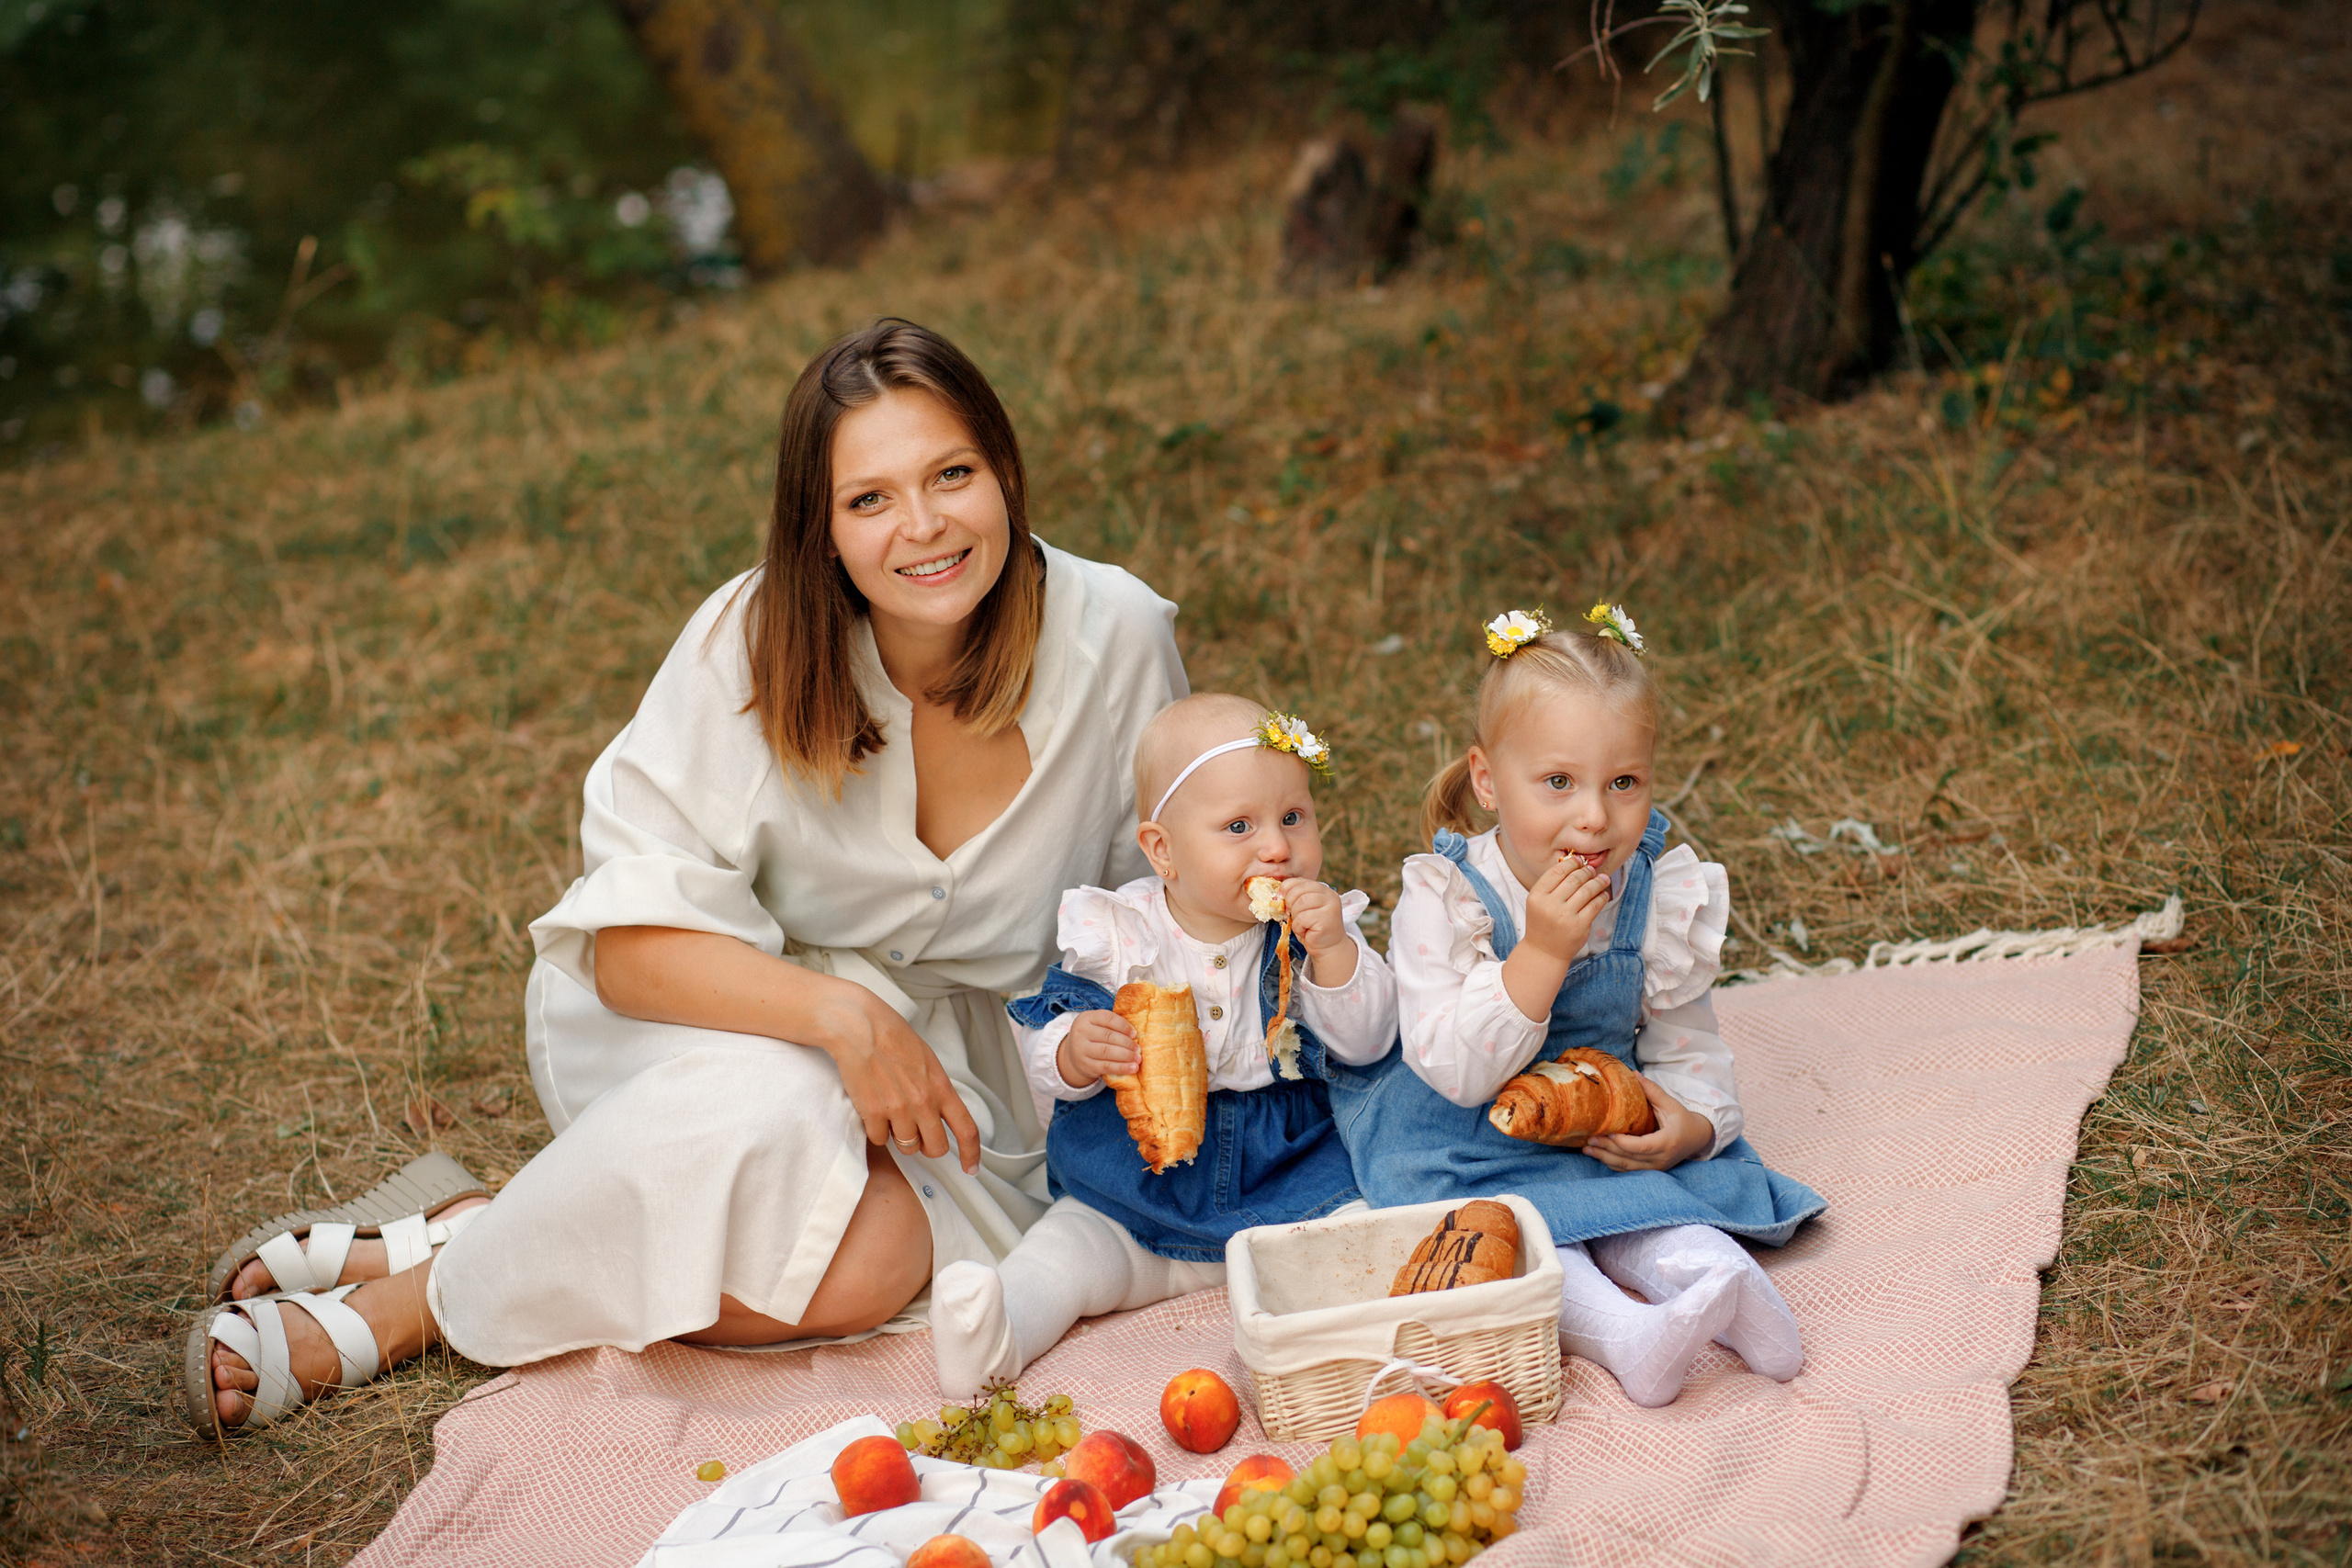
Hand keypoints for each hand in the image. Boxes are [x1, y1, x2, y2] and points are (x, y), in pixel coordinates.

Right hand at [818, 990, 982, 1173]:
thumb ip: (936, 1089)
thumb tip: (939, 1112)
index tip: (971, 1169)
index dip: (971, 1154)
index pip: (967, 1129)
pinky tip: (873, 1108)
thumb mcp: (927, 1060)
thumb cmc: (892, 1037)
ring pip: (907, 1147)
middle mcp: (923, 1103)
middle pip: (936, 1148)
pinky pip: (880, 1139)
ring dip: (900, 1136)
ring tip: (891, 1110)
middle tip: (917, 1133)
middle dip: (928, 1146)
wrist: (859, 1027)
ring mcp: (898, 1110)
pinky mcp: (872, 1114)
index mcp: (941, 1087)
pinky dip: (877, 1130)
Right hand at [1058, 1009, 1138, 1088]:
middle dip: (1127, 1043)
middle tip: (1138, 1049)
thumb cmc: (1094, 1036)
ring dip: (1126, 1056)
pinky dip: (1121, 1068)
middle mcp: (1081, 1032)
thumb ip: (1113, 1025)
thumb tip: (1135, 1035)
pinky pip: (1106, 1067)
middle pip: (1108, 1036)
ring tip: (1138, 1059)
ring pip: (1107, 1052)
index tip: (1134, 1034)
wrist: (1074, 1054)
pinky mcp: (1086, 1065)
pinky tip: (1132, 1068)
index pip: (1108, 1018)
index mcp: (1086, 1018)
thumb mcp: (1098, 1025)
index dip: (1123, 1026)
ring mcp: (1081, 1050)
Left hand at [1281, 878, 1357, 986]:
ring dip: (1295, 917)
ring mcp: (1330, 906)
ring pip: (1300, 904)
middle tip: (1292, 915)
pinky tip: (1307, 931)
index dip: (1286, 889)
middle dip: (1290, 904)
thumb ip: (1295, 898)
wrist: (1328, 948)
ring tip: (1302, 925)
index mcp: (1322, 889)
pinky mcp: (1327, 919)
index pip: (1299, 881)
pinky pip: (1302, 919)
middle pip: (1298, 892)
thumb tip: (1277, 896)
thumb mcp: (1302, 909)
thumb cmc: (1312, 928)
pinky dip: (1299, 927)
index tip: (1281, 899)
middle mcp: (1329, 895)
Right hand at [1521, 855, 1610, 963]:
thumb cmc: (1543, 922)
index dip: (1571, 863)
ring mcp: (1565, 916)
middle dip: (1586, 872)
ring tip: (1603, 879)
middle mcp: (1550, 905)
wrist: (1544, 951)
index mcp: (1537, 896)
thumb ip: (1552, 884)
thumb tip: (1576, 864)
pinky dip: (1601, 897)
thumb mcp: (1539, 901)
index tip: (1579, 861)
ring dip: (1598, 882)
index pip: (1557, 872)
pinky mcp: (1579, 926)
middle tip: (1592, 870)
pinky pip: (1595, 905)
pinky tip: (1603, 894)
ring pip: (1587, 890)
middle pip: (1574, 879)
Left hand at [1584, 1077, 1713, 1171]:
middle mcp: (1662, 1158)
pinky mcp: (1651, 1170)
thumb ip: (1652, 1091)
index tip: (1609, 1134)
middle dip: (1607, 1149)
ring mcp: (1656, 1167)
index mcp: (1668, 1141)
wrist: (1697, 1139)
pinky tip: (1598, 1156)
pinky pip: (1629, 1170)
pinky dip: (1612, 1163)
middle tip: (1588, 1139)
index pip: (1644, 1146)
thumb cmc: (1683, 1119)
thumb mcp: (1671, 1104)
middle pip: (1631, 1158)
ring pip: (1627, 1167)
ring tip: (1586, 1150)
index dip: (1625, 1143)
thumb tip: (1633, 1073)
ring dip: (1605, 1159)